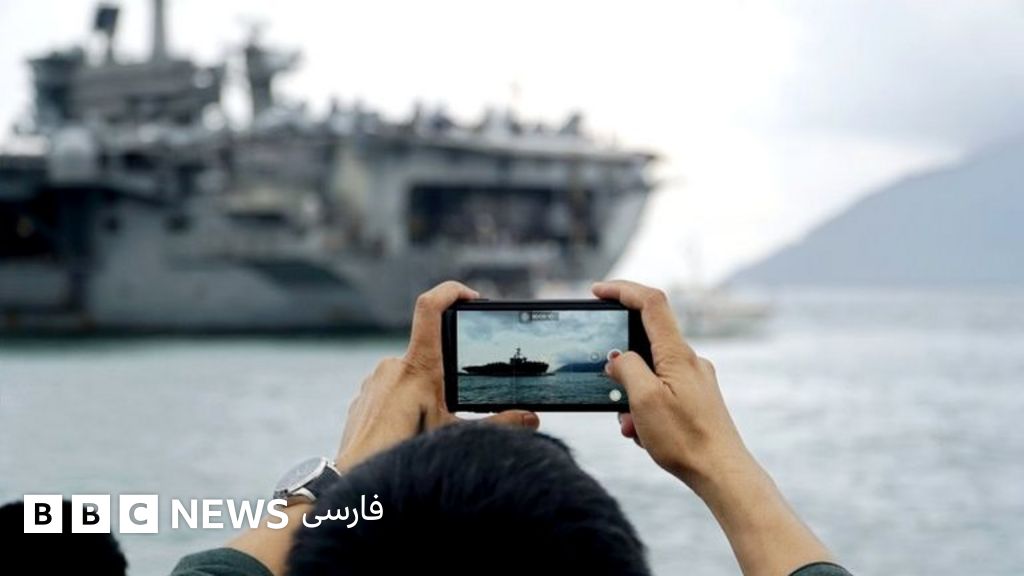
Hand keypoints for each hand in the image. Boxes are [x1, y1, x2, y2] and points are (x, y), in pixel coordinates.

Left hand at [335, 281, 539, 471]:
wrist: (354, 479)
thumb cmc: (405, 455)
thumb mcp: (456, 437)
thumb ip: (497, 425)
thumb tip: (531, 418)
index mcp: (419, 367)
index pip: (430, 308)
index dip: (451, 292)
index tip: (470, 298)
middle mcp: (393, 366)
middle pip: (428, 356)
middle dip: (444, 377)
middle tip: (449, 409)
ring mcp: (374, 381)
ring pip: (408, 378)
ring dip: (422, 396)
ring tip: (425, 429)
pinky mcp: (363, 398)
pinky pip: (389, 392)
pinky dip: (402, 407)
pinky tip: (405, 434)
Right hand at [593, 280, 752, 491]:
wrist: (721, 473)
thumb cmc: (685, 438)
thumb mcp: (644, 400)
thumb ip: (627, 369)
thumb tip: (617, 358)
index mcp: (677, 354)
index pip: (651, 302)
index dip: (622, 290)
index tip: (597, 291)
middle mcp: (690, 361)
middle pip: (647, 340)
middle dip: (620, 364)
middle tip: (608, 389)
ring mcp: (695, 380)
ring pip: (650, 373)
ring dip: (631, 395)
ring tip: (630, 426)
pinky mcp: (696, 399)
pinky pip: (661, 392)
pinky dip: (644, 408)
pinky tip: (642, 435)